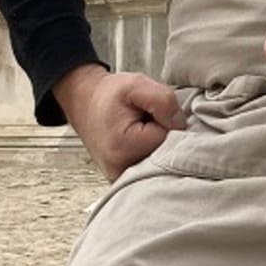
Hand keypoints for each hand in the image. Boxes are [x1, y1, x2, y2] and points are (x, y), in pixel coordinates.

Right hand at [52, 64, 185, 180]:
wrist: (85, 104)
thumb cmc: (109, 95)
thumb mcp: (137, 84)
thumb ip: (163, 100)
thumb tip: (180, 125)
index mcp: (123, 147)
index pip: (169, 138)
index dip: (165, 120)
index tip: (150, 112)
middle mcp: (121, 171)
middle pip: (167, 156)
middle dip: (163, 135)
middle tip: (145, 120)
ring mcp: (122, 180)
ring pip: (162, 163)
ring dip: (157, 145)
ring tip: (140, 130)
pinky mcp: (125, 181)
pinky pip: (152, 170)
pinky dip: (150, 154)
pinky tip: (138, 142)